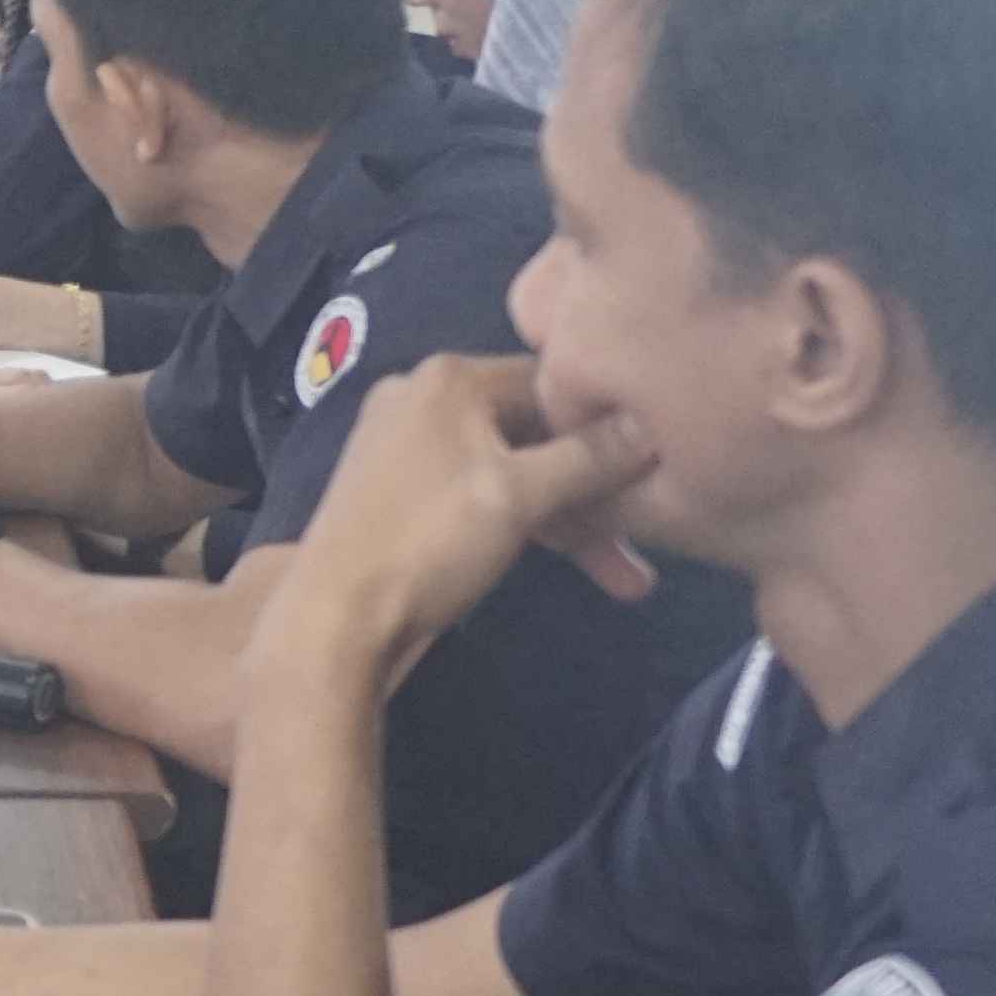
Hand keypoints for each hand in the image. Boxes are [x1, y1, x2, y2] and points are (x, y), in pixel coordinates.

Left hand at [260, 355, 661, 683]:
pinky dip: (529, 526)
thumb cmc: (428, 542)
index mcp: (449, 378)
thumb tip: (651, 425)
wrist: (335, 618)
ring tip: (630, 581)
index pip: (552, 378)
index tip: (660, 458)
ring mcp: (411, 446)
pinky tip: (579, 562)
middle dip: (595, 491)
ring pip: (515, 472)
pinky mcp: (408, 493)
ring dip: (571, 522)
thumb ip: (589, 457)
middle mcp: (425, 397)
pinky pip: (485, 494)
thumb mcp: (520, 496)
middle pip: (536, 431)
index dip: (608, 417)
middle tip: (650, 542)